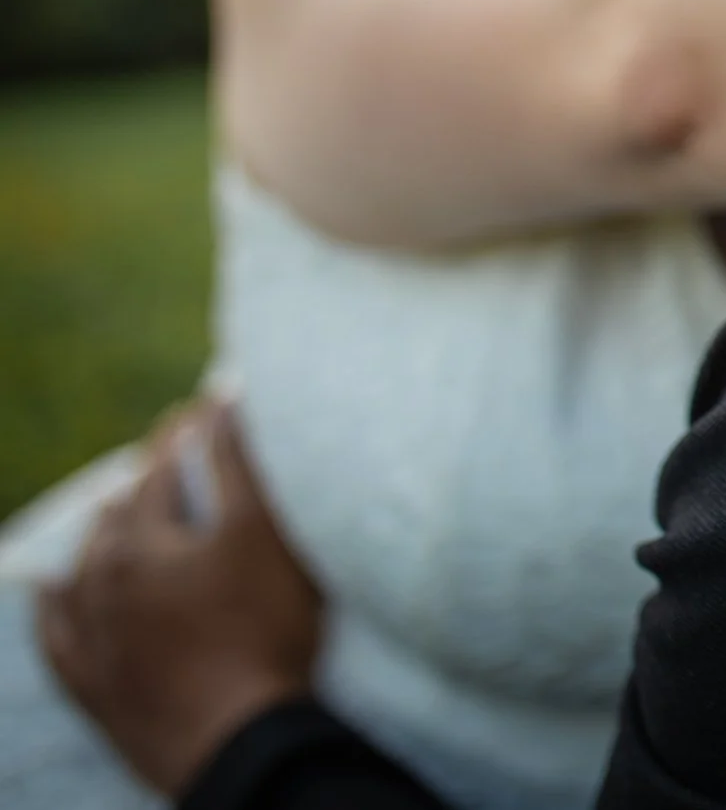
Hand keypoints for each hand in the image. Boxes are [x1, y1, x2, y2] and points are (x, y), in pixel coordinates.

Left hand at [38, 401, 322, 794]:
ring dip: (102, 532)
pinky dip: (51, 606)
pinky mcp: (93, 685)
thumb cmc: (261, 631)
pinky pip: (56, 636)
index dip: (186, 432)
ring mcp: (91, 637)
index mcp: (142, 541)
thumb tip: (223, 397)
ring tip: (115, 509)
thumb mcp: (265, 534)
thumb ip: (240, 462)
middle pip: (121, 514)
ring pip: (83, 569)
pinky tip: (48, 589)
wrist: (236, 742)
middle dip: (147, 479)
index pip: (164, 467)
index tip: (203, 408)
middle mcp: (101, 582)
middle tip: (171, 456)